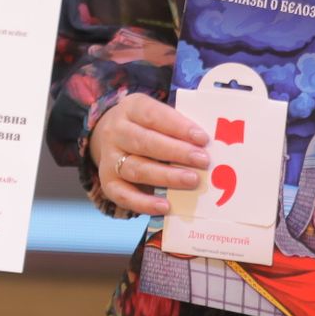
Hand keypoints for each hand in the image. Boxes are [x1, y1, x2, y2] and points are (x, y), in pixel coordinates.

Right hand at [86, 94, 208, 215]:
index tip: (203, 139)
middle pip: (145, 142)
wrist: (110, 137)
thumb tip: (206, 146)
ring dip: (166, 176)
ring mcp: (109, 158)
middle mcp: (115, 132)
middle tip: (203, 161)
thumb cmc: (146, 127)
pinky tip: (165, 206)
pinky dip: (144, 203)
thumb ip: (177, 127)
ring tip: (192, 180)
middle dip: (176, 152)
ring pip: (137, 169)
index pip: (153, 115)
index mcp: (131, 109)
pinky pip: (123, 195)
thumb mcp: (157, 115)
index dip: (178, 127)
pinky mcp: (108, 182)